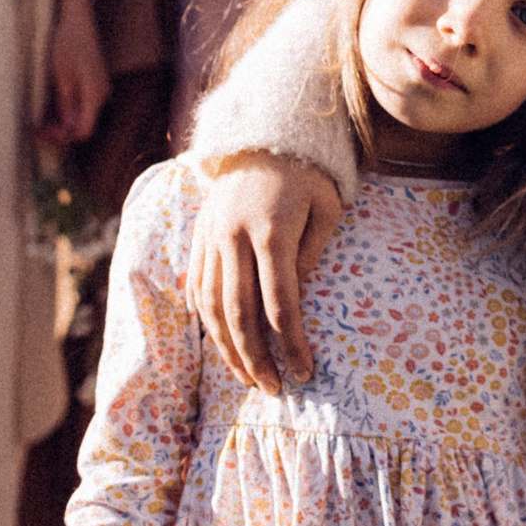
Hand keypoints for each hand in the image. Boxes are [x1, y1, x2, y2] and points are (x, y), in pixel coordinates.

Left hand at [42, 0, 109, 142]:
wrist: (77, 17)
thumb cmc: (67, 42)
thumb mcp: (61, 75)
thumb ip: (65, 103)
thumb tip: (66, 127)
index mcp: (94, 94)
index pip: (83, 131)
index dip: (61, 137)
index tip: (40, 131)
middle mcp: (101, 93)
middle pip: (83, 125)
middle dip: (59, 131)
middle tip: (35, 129)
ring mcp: (98, 87)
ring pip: (81, 115)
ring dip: (60, 121)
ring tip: (38, 119)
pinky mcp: (93, 81)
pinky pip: (81, 104)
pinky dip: (65, 110)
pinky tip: (48, 106)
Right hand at [187, 153, 340, 394]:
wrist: (261, 137)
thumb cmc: (308, 175)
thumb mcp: (328, 205)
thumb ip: (314, 252)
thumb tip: (296, 300)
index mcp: (271, 231)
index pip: (280, 303)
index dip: (290, 342)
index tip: (303, 371)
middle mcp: (234, 239)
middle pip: (239, 313)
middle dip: (256, 357)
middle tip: (273, 389)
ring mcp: (211, 240)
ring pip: (212, 308)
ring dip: (228, 349)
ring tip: (248, 378)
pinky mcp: (198, 240)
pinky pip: (197, 290)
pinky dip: (208, 324)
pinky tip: (223, 346)